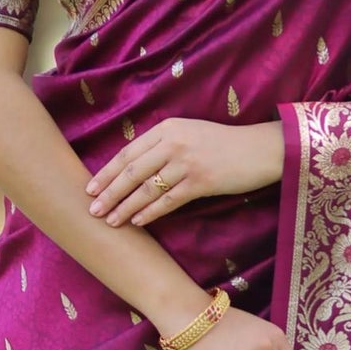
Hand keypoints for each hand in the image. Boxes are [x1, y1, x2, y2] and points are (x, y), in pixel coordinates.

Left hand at [86, 119, 282, 227]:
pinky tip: (137, 221)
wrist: (260, 149)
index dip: (107, 172)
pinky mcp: (201, 181)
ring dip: (125, 206)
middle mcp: (173, 142)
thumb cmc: (223, 144)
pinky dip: (150, 212)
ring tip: (110, 220)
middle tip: (92, 209)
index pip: (128, 152)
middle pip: (132, 171)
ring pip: (146, 188)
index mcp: (167, 128)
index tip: (90, 187)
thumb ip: (163, 144)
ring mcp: (186, 162)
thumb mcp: (190, 133)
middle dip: (109, 192)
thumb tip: (134, 168)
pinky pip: (168, 200)